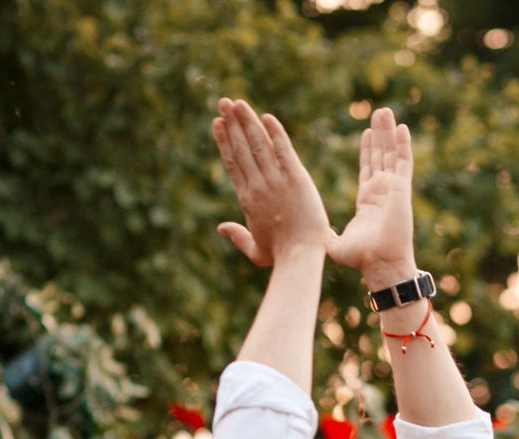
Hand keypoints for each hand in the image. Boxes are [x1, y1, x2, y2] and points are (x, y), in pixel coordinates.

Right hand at [210, 98, 330, 267]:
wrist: (300, 256)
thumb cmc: (280, 255)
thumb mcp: (255, 250)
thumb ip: (237, 236)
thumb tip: (220, 227)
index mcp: (247, 199)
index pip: (233, 163)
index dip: (224, 141)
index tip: (218, 124)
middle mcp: (258, 186)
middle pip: (241, 148)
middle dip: (232, 123)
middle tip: (224, 102)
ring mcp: (276, 181)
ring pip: (258, 145)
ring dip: (248, 121)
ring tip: (238, 103)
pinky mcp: (296, 179)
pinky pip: (283, 150)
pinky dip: (275, 133)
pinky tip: (267, 117)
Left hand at [328, 107, 417, 289]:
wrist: (379, 264)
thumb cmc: (361, 259)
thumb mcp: (336, 244)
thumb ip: (327, 235)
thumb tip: (316, 236)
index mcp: (367, 201)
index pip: (368, 169)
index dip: (368, 150)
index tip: (366, 133)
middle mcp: (381, 191)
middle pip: (381, 156)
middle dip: (379, 135)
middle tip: (378, 113)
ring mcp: (393, 189)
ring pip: (391, 154)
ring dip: (389, 132)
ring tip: (385, 112)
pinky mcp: (401, 189)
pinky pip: (403, 162)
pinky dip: (403, 145)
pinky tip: (402, 128)